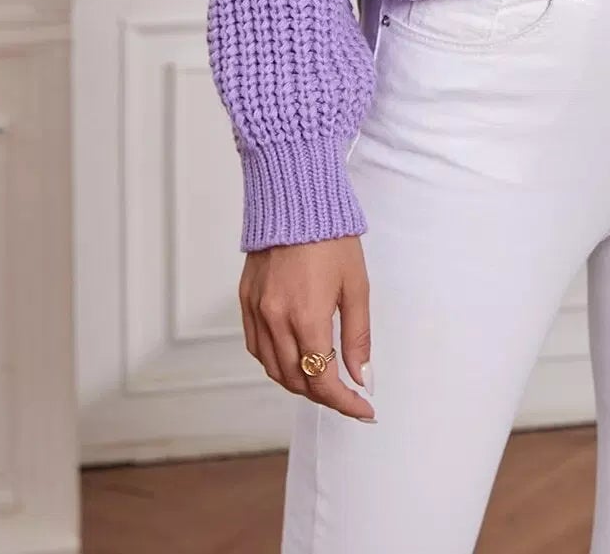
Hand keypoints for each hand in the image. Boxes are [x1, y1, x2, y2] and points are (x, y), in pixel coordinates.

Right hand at [239, 236, 376, 419]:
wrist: (295, 200)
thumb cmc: (331, 238)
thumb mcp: (355, 286)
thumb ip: (357, 336)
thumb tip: (361, 376)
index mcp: (306, 316)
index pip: (323, 379)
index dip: (345, 402)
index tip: (364, 410)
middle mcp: (276, 319)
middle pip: (296, 380)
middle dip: (323, 394)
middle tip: (347, 394)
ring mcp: (257, 311)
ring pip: (273, 369)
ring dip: (298, 382)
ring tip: (322, 378)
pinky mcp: (245, 301)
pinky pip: (256, 347)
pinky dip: (275, 362)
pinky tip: (293, 357)